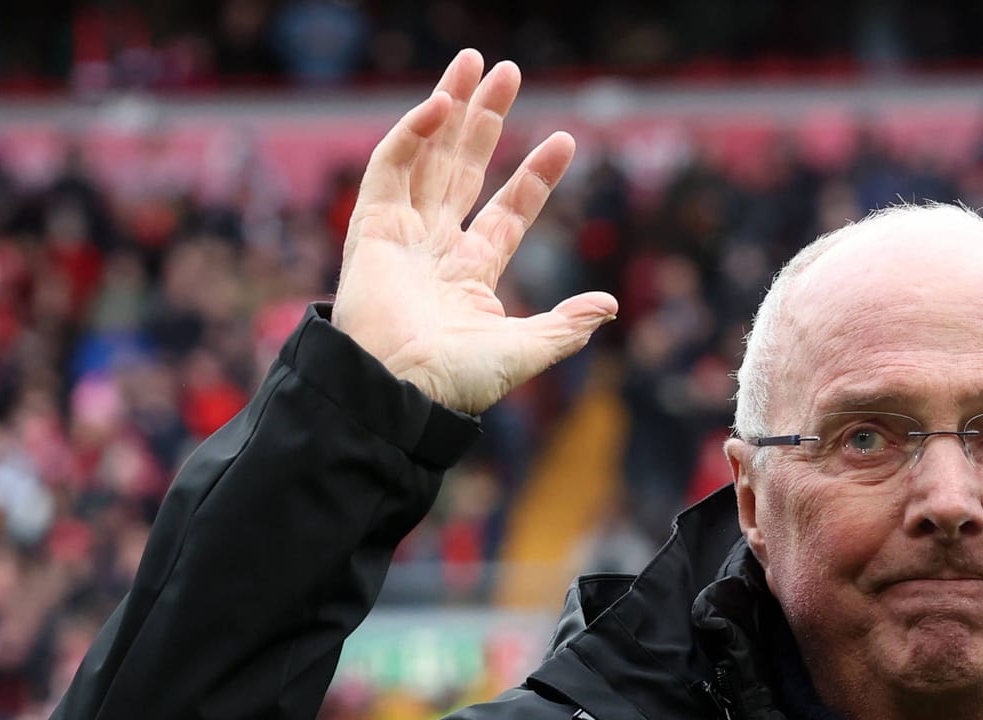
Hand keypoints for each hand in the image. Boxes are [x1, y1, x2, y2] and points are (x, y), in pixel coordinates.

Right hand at [331, 51, 617, 412]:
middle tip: (508, 72)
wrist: (400, 392)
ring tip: (476, 62)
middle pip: (465, 168)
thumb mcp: (525, 352)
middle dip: (487, 119)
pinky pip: (391, 164)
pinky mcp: (371, 225)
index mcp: (472, 274)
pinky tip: (444, 102)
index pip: (508, 210)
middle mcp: (437, 246)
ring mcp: (402, 232)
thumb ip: (565, 327)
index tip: (565, 140)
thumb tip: (611, 305)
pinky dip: (414, 131)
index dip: (535, 176)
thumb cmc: (456, 383)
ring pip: (430, 154)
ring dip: (452, 106)